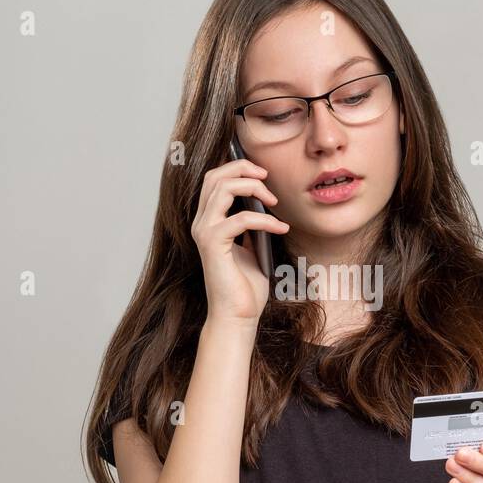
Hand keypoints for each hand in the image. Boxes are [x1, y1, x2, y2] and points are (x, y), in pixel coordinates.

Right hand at [189, 156, 288, 323]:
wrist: (238, 315)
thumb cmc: (245, 285)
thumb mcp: (252, 246)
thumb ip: (251, 223)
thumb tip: (264, 201)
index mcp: (208, 220)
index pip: (214, 178)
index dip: (237, 167)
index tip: (264, 174)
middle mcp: (201, 223)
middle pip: (214, 176)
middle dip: (243, 168)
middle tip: (268, 177)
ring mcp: (204, 232)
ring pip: (223, 189)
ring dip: (253, 188)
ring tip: (274, 202)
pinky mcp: (213, 244)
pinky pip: (240, 219)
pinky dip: (265, 219)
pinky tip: (281, 228)